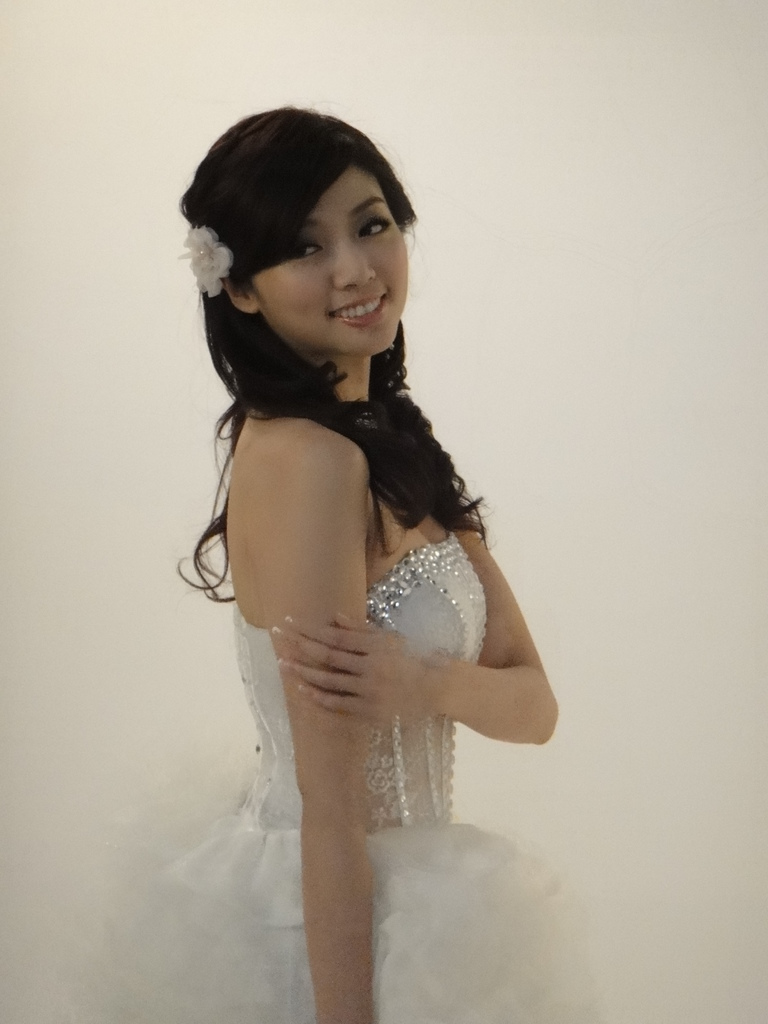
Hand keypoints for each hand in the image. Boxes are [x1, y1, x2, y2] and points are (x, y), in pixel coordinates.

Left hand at [273, 615, 445, 723]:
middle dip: (299, 646)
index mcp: (375, 646)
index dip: (309, 629)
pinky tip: (303, 689)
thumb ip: (362, 630)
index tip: (290, 621)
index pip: (334, 636)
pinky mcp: (370, 711)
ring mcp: (369, 691)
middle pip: (327, 656)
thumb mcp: (391, 639)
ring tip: (282, 664)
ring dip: (303, 672)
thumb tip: (334, 617)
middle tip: (278, 637)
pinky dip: (319, 697)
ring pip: (329, 681)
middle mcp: (370, 667)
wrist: (438, 689)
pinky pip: (339, 704)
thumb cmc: (414, 658)